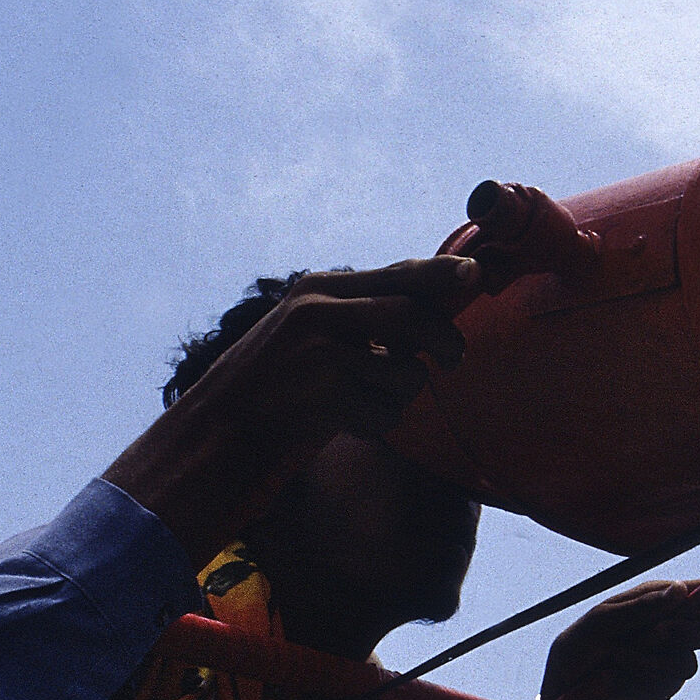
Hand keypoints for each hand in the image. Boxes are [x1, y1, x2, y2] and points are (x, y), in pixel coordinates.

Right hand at [191, 256, 479, 440]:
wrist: (221, 426)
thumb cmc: (279, 380)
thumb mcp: (313, 330)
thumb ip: (366, 313)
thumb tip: (436, 311)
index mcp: (320, 289)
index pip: (397, 274)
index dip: (442, 274)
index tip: (477, 272)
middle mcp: (320, 312)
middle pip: (413, 317)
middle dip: (445, 342)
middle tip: (453, 360)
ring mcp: (322, 353)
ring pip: (407, 373)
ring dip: (401, 396)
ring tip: (369, 400)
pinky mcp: (326, 396)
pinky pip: (388, 414)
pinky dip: (379, 425)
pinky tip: (348, 423)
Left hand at [541, 578, 699, 699]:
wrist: (566, 694)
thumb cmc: (578, 648)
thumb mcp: (598, 623)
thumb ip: (636, 608)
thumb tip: (678, 592)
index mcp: (661, 599)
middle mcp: (674, 625)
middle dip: (689, 632)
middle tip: (655, 634)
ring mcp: (674, 657)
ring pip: (688, 662)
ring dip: (647, 660)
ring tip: (615, 657)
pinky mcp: (666, 685)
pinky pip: (668, 684)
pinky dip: (639, 680)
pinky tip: (618, 678)